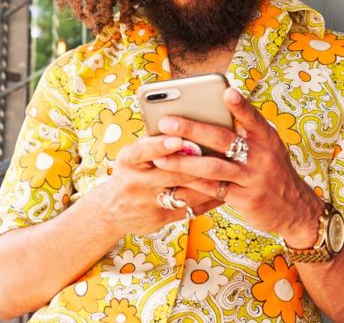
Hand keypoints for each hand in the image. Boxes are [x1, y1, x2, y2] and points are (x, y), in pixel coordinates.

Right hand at [99, 134, 221, 235]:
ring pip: (186, 193)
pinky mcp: (162, 219)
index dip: (161, 145)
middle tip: (221, 152)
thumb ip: (153, 142)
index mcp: (128, 160)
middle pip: (171, 173)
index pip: (144, 151)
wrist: (113, 210)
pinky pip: (191, 208)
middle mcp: (136, 182)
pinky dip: (210, 198)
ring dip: (209, 181)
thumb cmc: (131, 171)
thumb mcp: (132, 154)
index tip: (178, 138)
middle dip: (197, 163)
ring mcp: (149, 203)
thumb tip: (185, 125)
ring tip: (229, 168)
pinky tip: (225, 188)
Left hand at [152, 87, 322, 245]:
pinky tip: (172, 183)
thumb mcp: (269, 147)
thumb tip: (214, 108)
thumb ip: (246, 131)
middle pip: (223, 139)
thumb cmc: (272, 170)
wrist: (295, 209)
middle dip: (192, 129)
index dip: (240, 105)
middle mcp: (261, 156)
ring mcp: (253, 178)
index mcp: (266, 138)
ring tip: (160, 158)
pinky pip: (213, 190)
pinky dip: (191, 186)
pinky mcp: (245, 199)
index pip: (252, 117)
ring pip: (213, 167)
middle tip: (166, 122)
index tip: (226, 91)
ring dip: (184, 162)